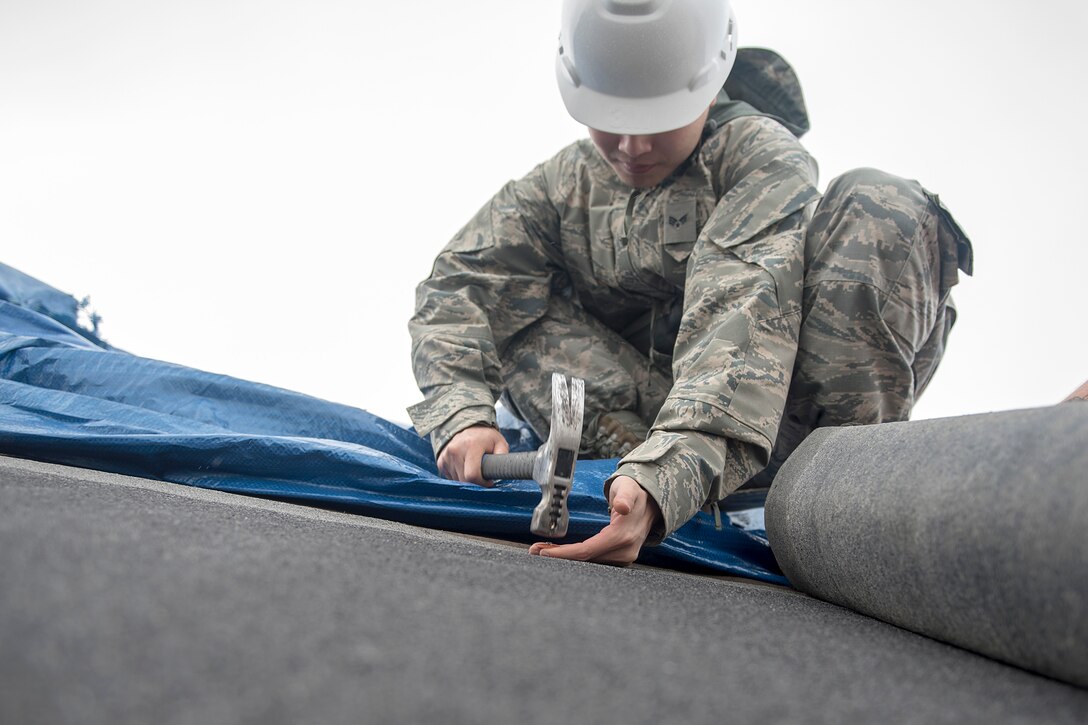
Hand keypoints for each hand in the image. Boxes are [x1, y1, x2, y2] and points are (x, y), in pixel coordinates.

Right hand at [437, 424, 508, 486]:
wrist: (466, 426)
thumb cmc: (485, 437)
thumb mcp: (499, 442)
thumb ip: (503, 455)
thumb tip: (502, 470)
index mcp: (471, 445)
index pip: (472, 475)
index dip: (482, 483)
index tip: (489, 481)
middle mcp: (455, 450)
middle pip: (464, 480)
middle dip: (475, 482)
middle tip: (483, 475)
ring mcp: (446, 456)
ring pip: (457, 480)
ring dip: (466, 479)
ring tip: (473, 468)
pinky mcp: (441, 461)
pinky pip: (450, 477)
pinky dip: (458, 476)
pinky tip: (464, 467)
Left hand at [529, 475, 660, 564]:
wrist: (650, 502)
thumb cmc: (634, 492)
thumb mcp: (628, 488)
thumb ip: (624, 496)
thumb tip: (622, 507)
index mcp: (624, 537)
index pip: (588, 550)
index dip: (565, 553)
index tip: (544, 551)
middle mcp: (625, 551)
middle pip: (586, 559)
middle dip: (560, 556)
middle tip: (535, 550)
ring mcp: (623, 556)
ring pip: (589, 561)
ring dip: (566, 557)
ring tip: (544, 549)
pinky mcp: (619, 556)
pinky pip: (594, 559)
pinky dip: (577, 556)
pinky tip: (561, 552)